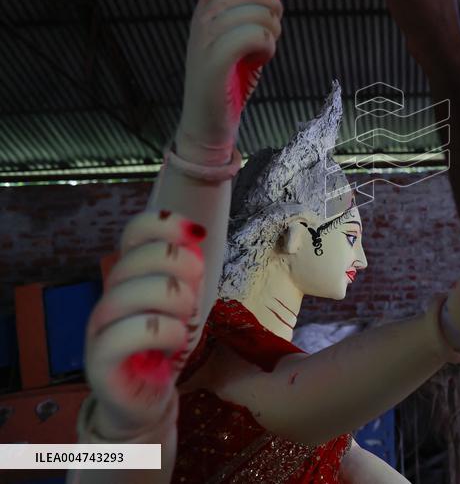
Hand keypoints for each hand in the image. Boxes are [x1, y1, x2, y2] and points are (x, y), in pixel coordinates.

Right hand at [84, 211, 205, 434]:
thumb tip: (195, 233)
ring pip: (137, 291)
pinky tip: (173, 344)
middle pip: (143, 255)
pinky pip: (130, 332)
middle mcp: (111, 292)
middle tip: (191, 299)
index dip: (167, 223)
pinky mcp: (99, 358)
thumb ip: (188, 270)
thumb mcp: (185, 301)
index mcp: (131, 274)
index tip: (197, 236)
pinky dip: (164, 333)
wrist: (145, 399)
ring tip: (182, 324)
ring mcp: (101, 324)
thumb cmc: (164, 346)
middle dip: (184, 270)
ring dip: (176, 304)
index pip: (136, 230)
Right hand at [176, 0, 282, 164]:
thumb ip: (252, 12)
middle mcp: (202, 19)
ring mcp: (205, 40)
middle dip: (274, 10)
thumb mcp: (239, 38)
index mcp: (206, 8)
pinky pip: (252, 36)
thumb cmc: (228, 80)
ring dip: (272, 30)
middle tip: (272, 32)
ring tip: (265, 49)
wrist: (206, 123)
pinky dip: (266, 46)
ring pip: (256, 14)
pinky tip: (261, 58)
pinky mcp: (214, 63)